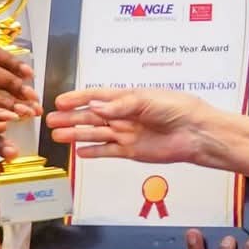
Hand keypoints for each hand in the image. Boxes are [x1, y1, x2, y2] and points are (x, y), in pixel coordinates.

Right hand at [47, 87, 248, 177]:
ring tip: (57, 136)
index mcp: (128, 98)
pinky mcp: (132, 151)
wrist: (197, 133)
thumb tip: (98, 106)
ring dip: (76, 134)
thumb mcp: (148, 100)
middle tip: (50, 120)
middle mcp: (125, 115)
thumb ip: (121, 105)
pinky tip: (79, 152)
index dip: (78, 98)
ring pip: (96, 134)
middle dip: (71, 118)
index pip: (98, 96)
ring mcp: (127, 134)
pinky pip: (108, 151)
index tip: (60, 100)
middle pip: (92, 116)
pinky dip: (94, 152)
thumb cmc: (178, 109)